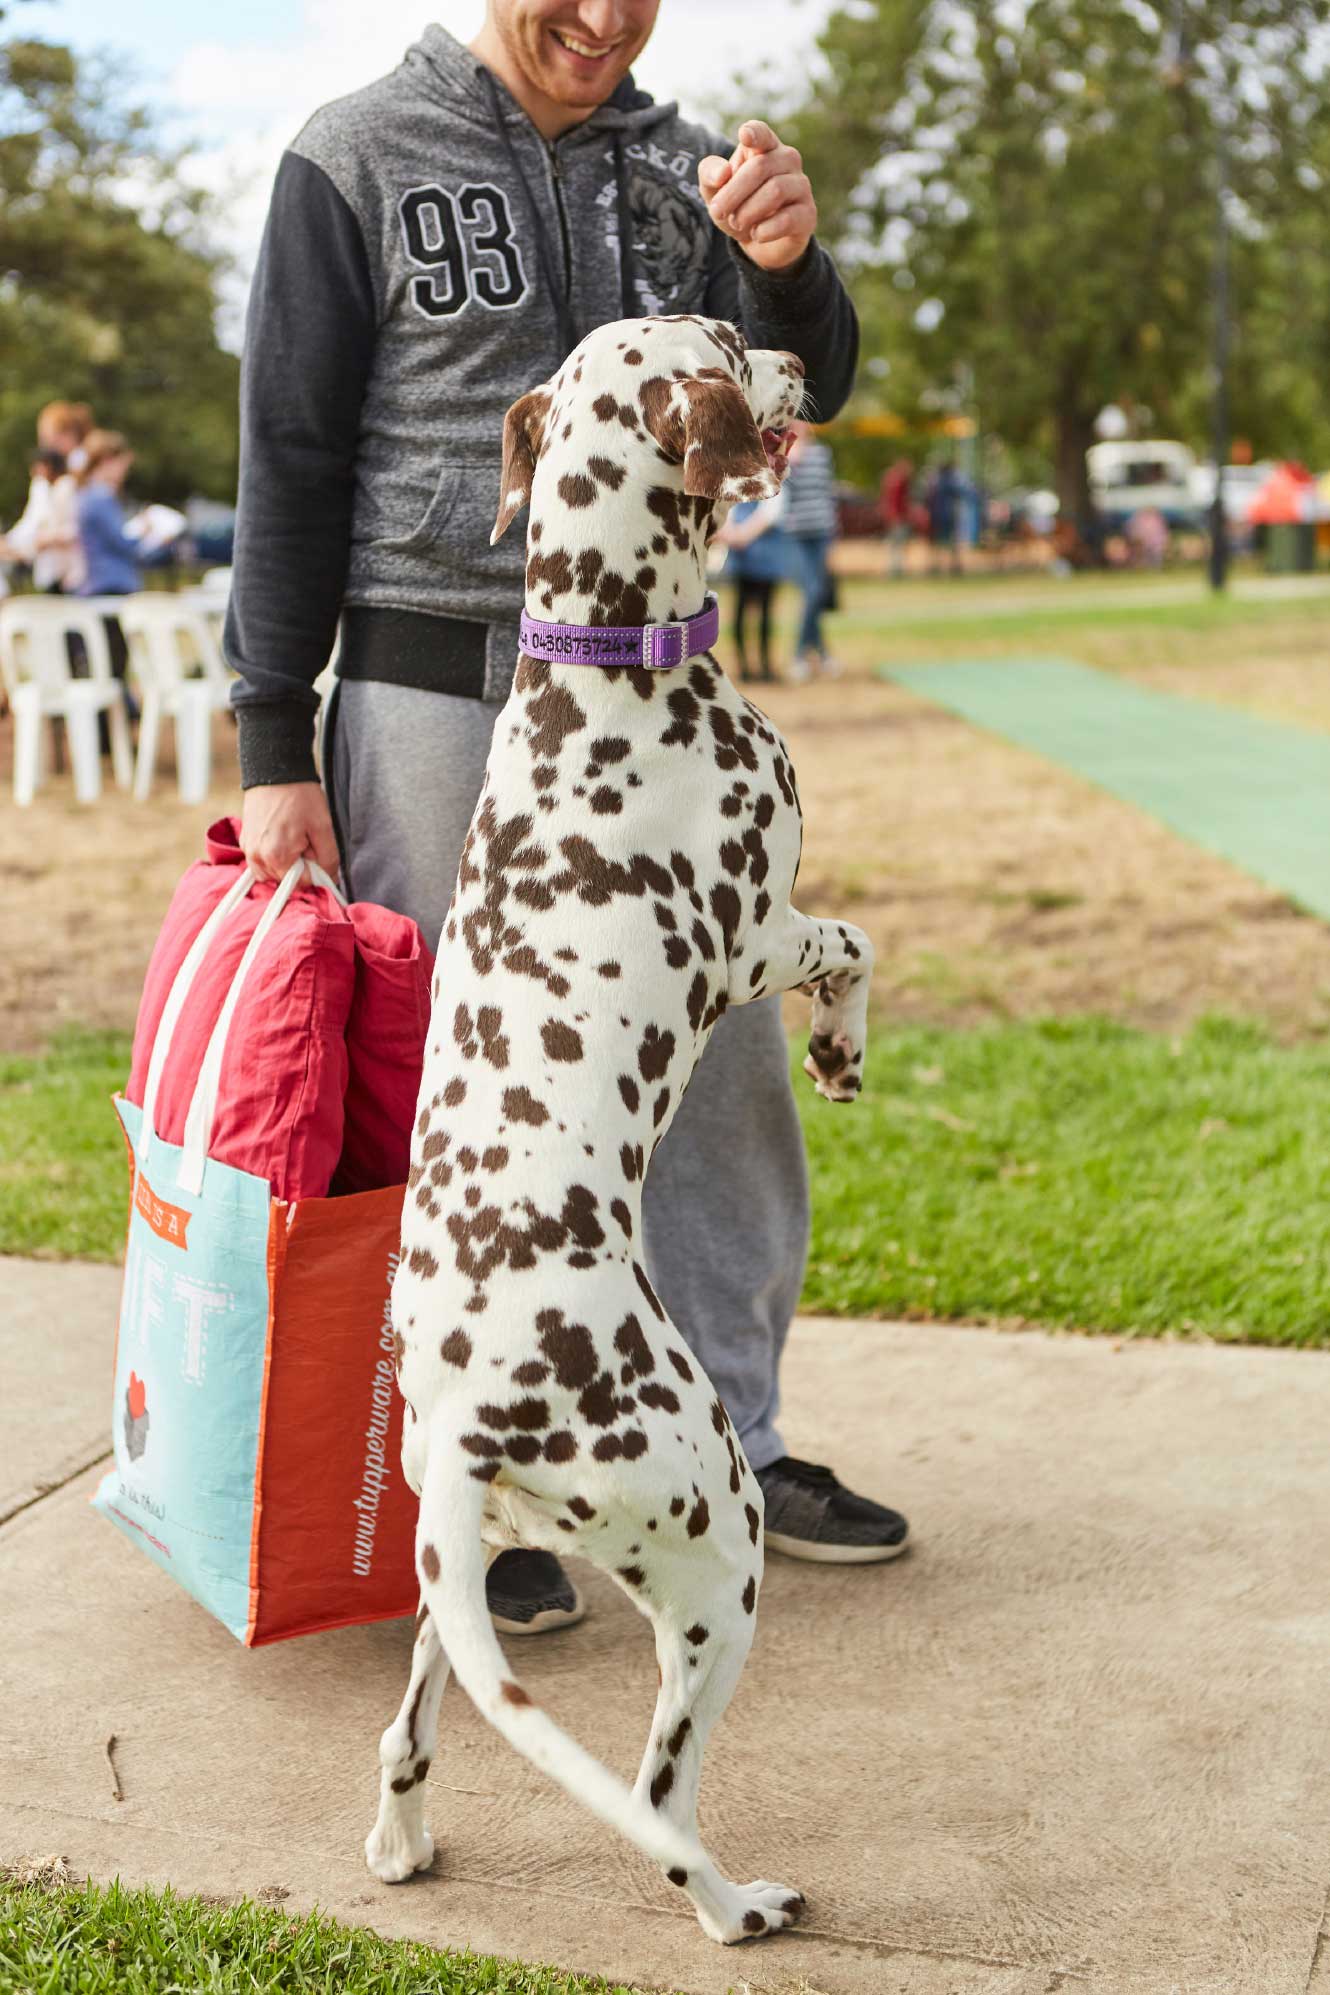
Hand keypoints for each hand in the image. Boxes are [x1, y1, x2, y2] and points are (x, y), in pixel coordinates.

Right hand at [240, 781, 339, 884]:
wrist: (275, 770)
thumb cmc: (300, 796)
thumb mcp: (323, 827)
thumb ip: (329, 859)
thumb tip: (328, 880)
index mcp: (277, 857)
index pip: (302, 884)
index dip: (315, 871)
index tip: (318, 853)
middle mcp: (257, 858)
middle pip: (286, 881)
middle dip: (300, 866)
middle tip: (305, 840)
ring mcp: (248, 850)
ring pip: (273, 873)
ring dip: (286, 863)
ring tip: (293, 836)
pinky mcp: (245, 843)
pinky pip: (262, 862)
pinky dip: (274, 856)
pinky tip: (281, 835)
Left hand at [699, 120, 816, 272]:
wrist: (757, 240)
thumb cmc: (736, 205)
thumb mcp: (714, 190)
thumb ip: (709, 174)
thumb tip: (723, 173)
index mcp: (764, 147)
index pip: (762, 133)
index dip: (754, 133)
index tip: (744, 136)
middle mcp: (787, 159)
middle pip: (760, 167)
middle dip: (733, 193)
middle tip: (717, 211)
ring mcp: (801, 185)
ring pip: (776, 190)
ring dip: (748, 211)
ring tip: (736, 223)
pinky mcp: (808, 213)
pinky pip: (788, 218)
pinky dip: (765, 230)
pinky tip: (756, 234)